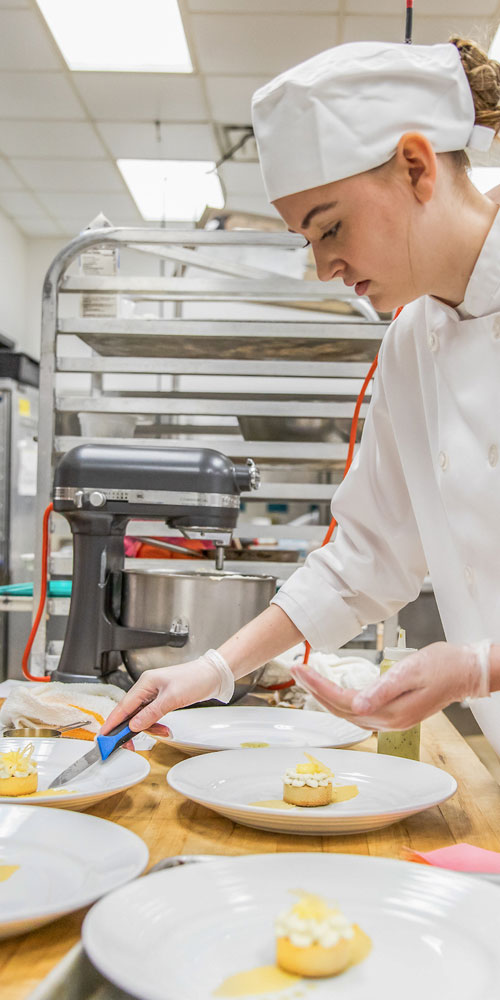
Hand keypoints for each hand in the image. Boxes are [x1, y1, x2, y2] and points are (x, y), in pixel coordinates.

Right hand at [100, 656, 229, 733]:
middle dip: (130, 729)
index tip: (104, 737)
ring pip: (141, 716)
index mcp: (145, 683)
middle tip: (130, 745)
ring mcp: (154, 694)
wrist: (213, 675)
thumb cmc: (195, 679)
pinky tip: (164, 729)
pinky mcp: (162, 699)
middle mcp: (146, 688)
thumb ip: (151, 713)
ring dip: (148, 728)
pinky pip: (151, 715)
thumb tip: (134, 726)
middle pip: (129, 713)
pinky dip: (155, 724)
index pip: (123, 706)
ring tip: (161, 732)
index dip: (112, 723)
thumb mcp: (172, 698)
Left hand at [292, 642, 483, 730]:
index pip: (342, 701)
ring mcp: (391, 720)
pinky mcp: (394, 714)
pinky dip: (340, 701)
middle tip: (296, 669)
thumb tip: (356, 704)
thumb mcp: (411, 672)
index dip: (317, 686)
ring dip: (324, 696)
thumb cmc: (443, 666)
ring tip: (307, 678)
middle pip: (340, 709)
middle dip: (314, 690)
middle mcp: (388, 721)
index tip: (300, 669)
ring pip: (347, 713)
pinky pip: (358, 711)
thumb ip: (383, 690)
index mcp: (390, 712)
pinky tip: (333, 691)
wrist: (466, 672)